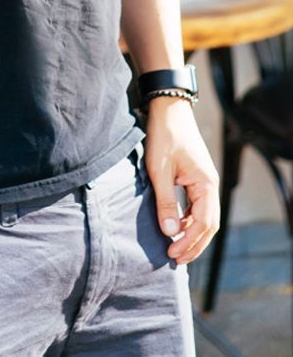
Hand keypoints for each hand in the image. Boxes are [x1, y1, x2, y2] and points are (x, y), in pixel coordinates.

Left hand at [144, 97, 219, 264]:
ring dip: (192, 234)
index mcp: (206, 184)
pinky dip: (189, 221)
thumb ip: (165, 201)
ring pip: (204, 217)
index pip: (205, 223)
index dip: (189, 241)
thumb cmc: (164, 136)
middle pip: (209, 225)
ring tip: (176, 249)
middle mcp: (210, 185)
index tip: (172, 252)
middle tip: (176, 259)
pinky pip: (197, 207)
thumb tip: (169, 232)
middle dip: (194, 244)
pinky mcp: (195, 178)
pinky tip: (176, 228)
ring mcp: (204, 182)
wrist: (167, 109)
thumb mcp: (159, 170)